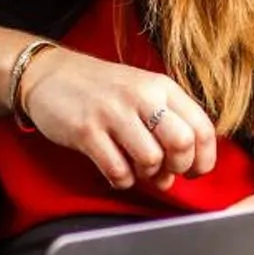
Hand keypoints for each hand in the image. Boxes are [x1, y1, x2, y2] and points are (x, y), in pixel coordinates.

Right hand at [18, 47, 218, 190]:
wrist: (49, 74)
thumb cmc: (100, 89)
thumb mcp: (142, 93)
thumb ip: (167, 127)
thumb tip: (178, 173)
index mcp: (162, 86)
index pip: (203, 128)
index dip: (204, 159)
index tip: (192, 171)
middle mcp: (141, 95)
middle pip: (182, 143)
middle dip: (178, 168)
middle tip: (165, 172)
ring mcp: (112, 113)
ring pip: (151, 160)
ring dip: (147, 175)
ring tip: (136, 168)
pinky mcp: (86, 131)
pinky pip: (118, 171)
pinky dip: (122, 180)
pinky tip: (115, 170)